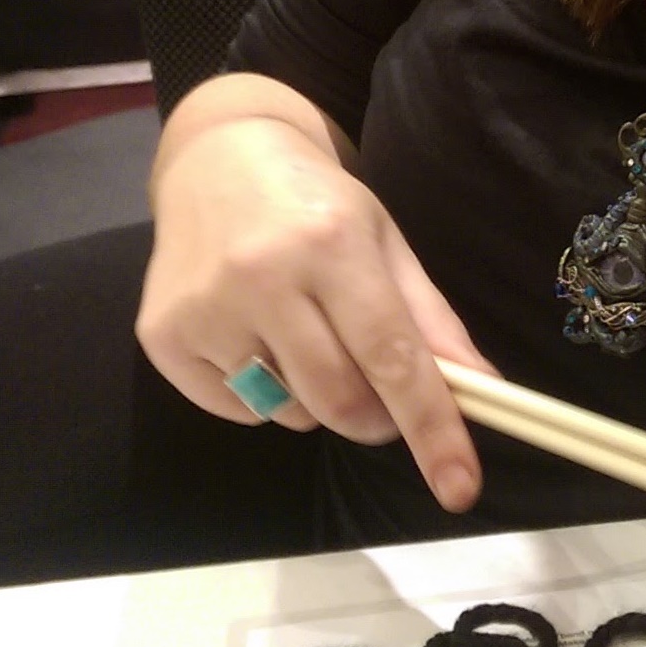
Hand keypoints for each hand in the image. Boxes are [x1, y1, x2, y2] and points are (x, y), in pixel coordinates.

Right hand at [139, 110, 491, 511]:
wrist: (217, 159)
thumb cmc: (315, 203)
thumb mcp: (385, 242)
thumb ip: (431, 320)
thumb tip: (483, 390)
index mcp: (331, 243)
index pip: (391, 355)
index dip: (431, 425)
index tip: (459, 487)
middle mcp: (262, 275)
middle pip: (339, 401)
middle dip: (375, 417)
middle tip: (380, 389)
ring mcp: (204, 308)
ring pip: (289, 414)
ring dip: (316, 400)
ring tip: (304, 334)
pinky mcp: (162, 336)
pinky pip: (238, 413)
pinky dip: (262, 396)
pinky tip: (255, 336)